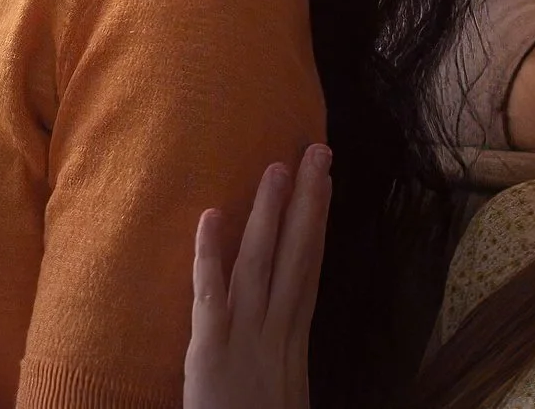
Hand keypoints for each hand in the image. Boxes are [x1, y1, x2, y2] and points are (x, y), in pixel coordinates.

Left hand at [184, 145, 330, 408]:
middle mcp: (276, 337)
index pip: (307, 271)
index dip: (315, 223)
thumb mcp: (280, 396)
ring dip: (269, 215)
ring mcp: (245, 343)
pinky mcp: (210, 355)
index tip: (324, 180)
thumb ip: (280, 361)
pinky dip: (209, 256)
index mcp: (292, 347)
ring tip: (276, 167)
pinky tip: (211, 216)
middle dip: (306, 202)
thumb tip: (283, 324)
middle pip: (296, 258)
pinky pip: (210, 297)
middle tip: (317, 149)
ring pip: (260, 267)